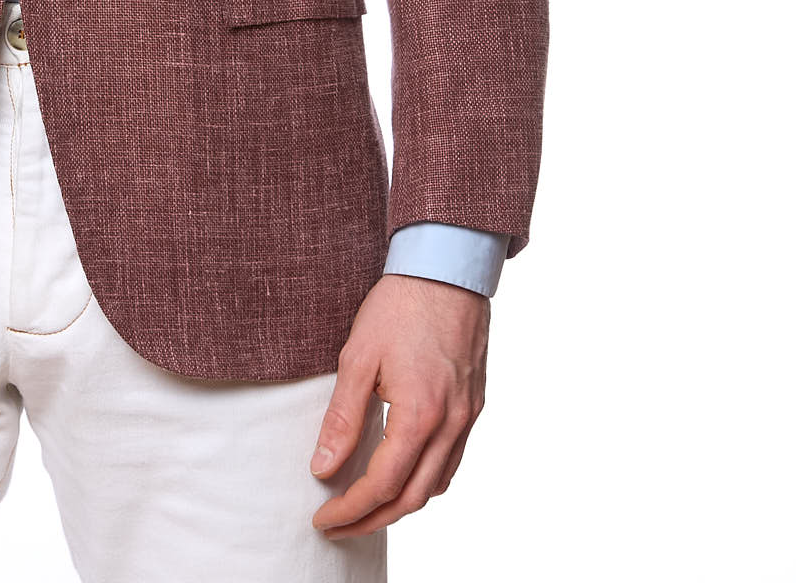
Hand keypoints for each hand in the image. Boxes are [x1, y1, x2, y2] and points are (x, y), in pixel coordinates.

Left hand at [310, 273, 488, 537]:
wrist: (446, 269)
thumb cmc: (399, 306)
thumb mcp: (357, 358)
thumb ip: (342, 418)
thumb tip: (323, 468)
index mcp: (420, 415)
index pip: (382, 484)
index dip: (349, 508)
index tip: (322, 518)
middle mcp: (452, 425)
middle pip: (412, 498)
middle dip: (372, 519)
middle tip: (337, 526)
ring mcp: (468, 417)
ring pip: (436, 485)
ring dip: (400, 505)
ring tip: (363, 507)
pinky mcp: (474, 406)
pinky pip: (452, 462)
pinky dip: (425, 481)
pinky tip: (402, 475)